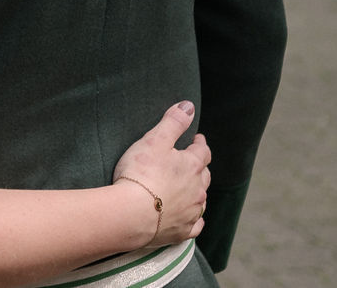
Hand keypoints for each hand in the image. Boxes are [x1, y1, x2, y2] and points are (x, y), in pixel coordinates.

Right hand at [112, 102, 210, 246]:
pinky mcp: (183, 231)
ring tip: (188, 188)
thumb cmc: (141, 173)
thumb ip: (173, 122)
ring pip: (201, 199)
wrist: (131, 214)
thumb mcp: (155, 140)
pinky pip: (195, 224)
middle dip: (200, 167)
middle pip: (204, 176)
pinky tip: (189, 217)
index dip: (200, 144)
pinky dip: (193, 219)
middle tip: (192, 162)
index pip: (203, 151)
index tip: (196, 139)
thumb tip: (189, 106)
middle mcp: (198, 189)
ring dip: (196, 192)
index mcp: (192, 166)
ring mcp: (192, 211)